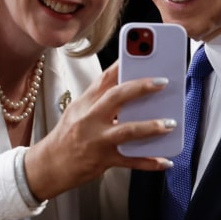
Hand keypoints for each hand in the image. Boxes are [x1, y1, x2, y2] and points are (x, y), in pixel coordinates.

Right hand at [24, 62, 173, 200]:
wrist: (49, 165)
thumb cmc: (67, 136)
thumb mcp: (79, 112)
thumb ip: (101, 101)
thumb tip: (132, 92)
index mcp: (85, 103)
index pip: (105, 78)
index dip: (123, 64)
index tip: (141, 54)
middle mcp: (90, 118)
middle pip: (117, 97)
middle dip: (141, 87)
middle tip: (162, 82)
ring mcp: (97, 140)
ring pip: (126, 130)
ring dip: (150, 126)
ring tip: (171, 123)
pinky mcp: (103, 160)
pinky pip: (130, 161)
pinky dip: (149, 161)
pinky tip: (165, 160)